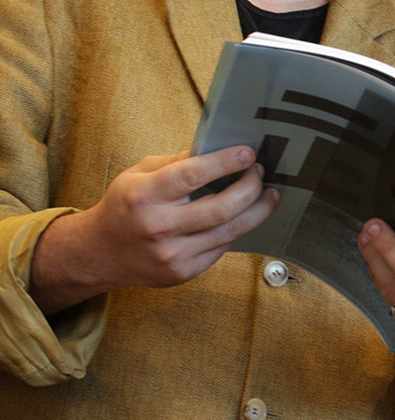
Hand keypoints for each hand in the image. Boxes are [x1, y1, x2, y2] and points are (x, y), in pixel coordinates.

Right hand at [30, 146, 278, 312]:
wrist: (100, 252)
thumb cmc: (125, 206)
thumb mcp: (140, 174)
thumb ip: (178, 161)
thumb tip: (219, 147)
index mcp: (144, 196)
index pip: (193, 175)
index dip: (227, 162)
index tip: (248, 153)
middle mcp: (158, 227)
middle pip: (222, 208)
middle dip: (250, 187)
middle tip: (260, 173)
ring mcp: (171, 254)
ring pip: (230, 231)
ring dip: (257, 210)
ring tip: (268, 194)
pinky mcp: (183, 272)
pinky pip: (222, 247)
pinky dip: (236, 229)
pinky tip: (242, 216)